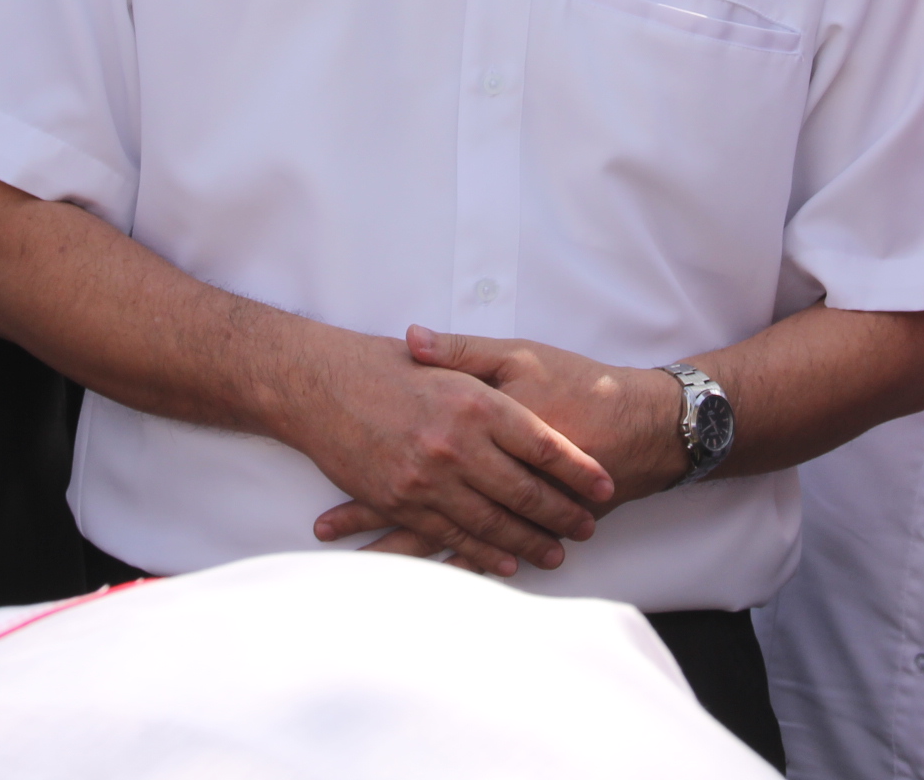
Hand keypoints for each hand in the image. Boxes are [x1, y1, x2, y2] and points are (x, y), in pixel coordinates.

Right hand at [283, 329, 614, 579]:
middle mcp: (458, 443)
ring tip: (556, 552)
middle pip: (525, 490)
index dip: (578, 469)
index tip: (604, 486)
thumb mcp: (447, 360)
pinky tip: (504, 563)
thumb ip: (496, 384)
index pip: (544, 444)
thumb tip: (538, 401)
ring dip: (528, 541)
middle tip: (587, 526)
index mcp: (477, 402)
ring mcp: (429, 478)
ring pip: (492, 521)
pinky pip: (451, 536)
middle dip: (562, 513)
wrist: (319, 385)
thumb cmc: (383, 367)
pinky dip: (482, 553)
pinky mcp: (402, 502)